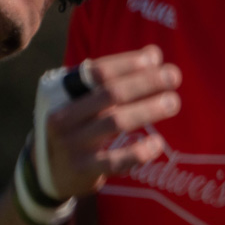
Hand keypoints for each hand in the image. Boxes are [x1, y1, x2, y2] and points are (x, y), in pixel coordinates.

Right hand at [42, 46, 181, 198]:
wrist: (50, 171)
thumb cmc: (77, 127)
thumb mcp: (86, 101)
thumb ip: (116, 79)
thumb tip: (154, 53)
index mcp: (62, 94)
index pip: (97, 72)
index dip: (128, 63)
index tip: (155, 58)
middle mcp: (63, 116)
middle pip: (110, 93)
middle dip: (145, 82)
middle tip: (173, 76)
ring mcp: (71, 144)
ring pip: (115, 122)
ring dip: (148, 110)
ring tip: (173, 102)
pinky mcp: (82, 169)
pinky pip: (115, 161)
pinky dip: (139, 152)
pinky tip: (158, 144)